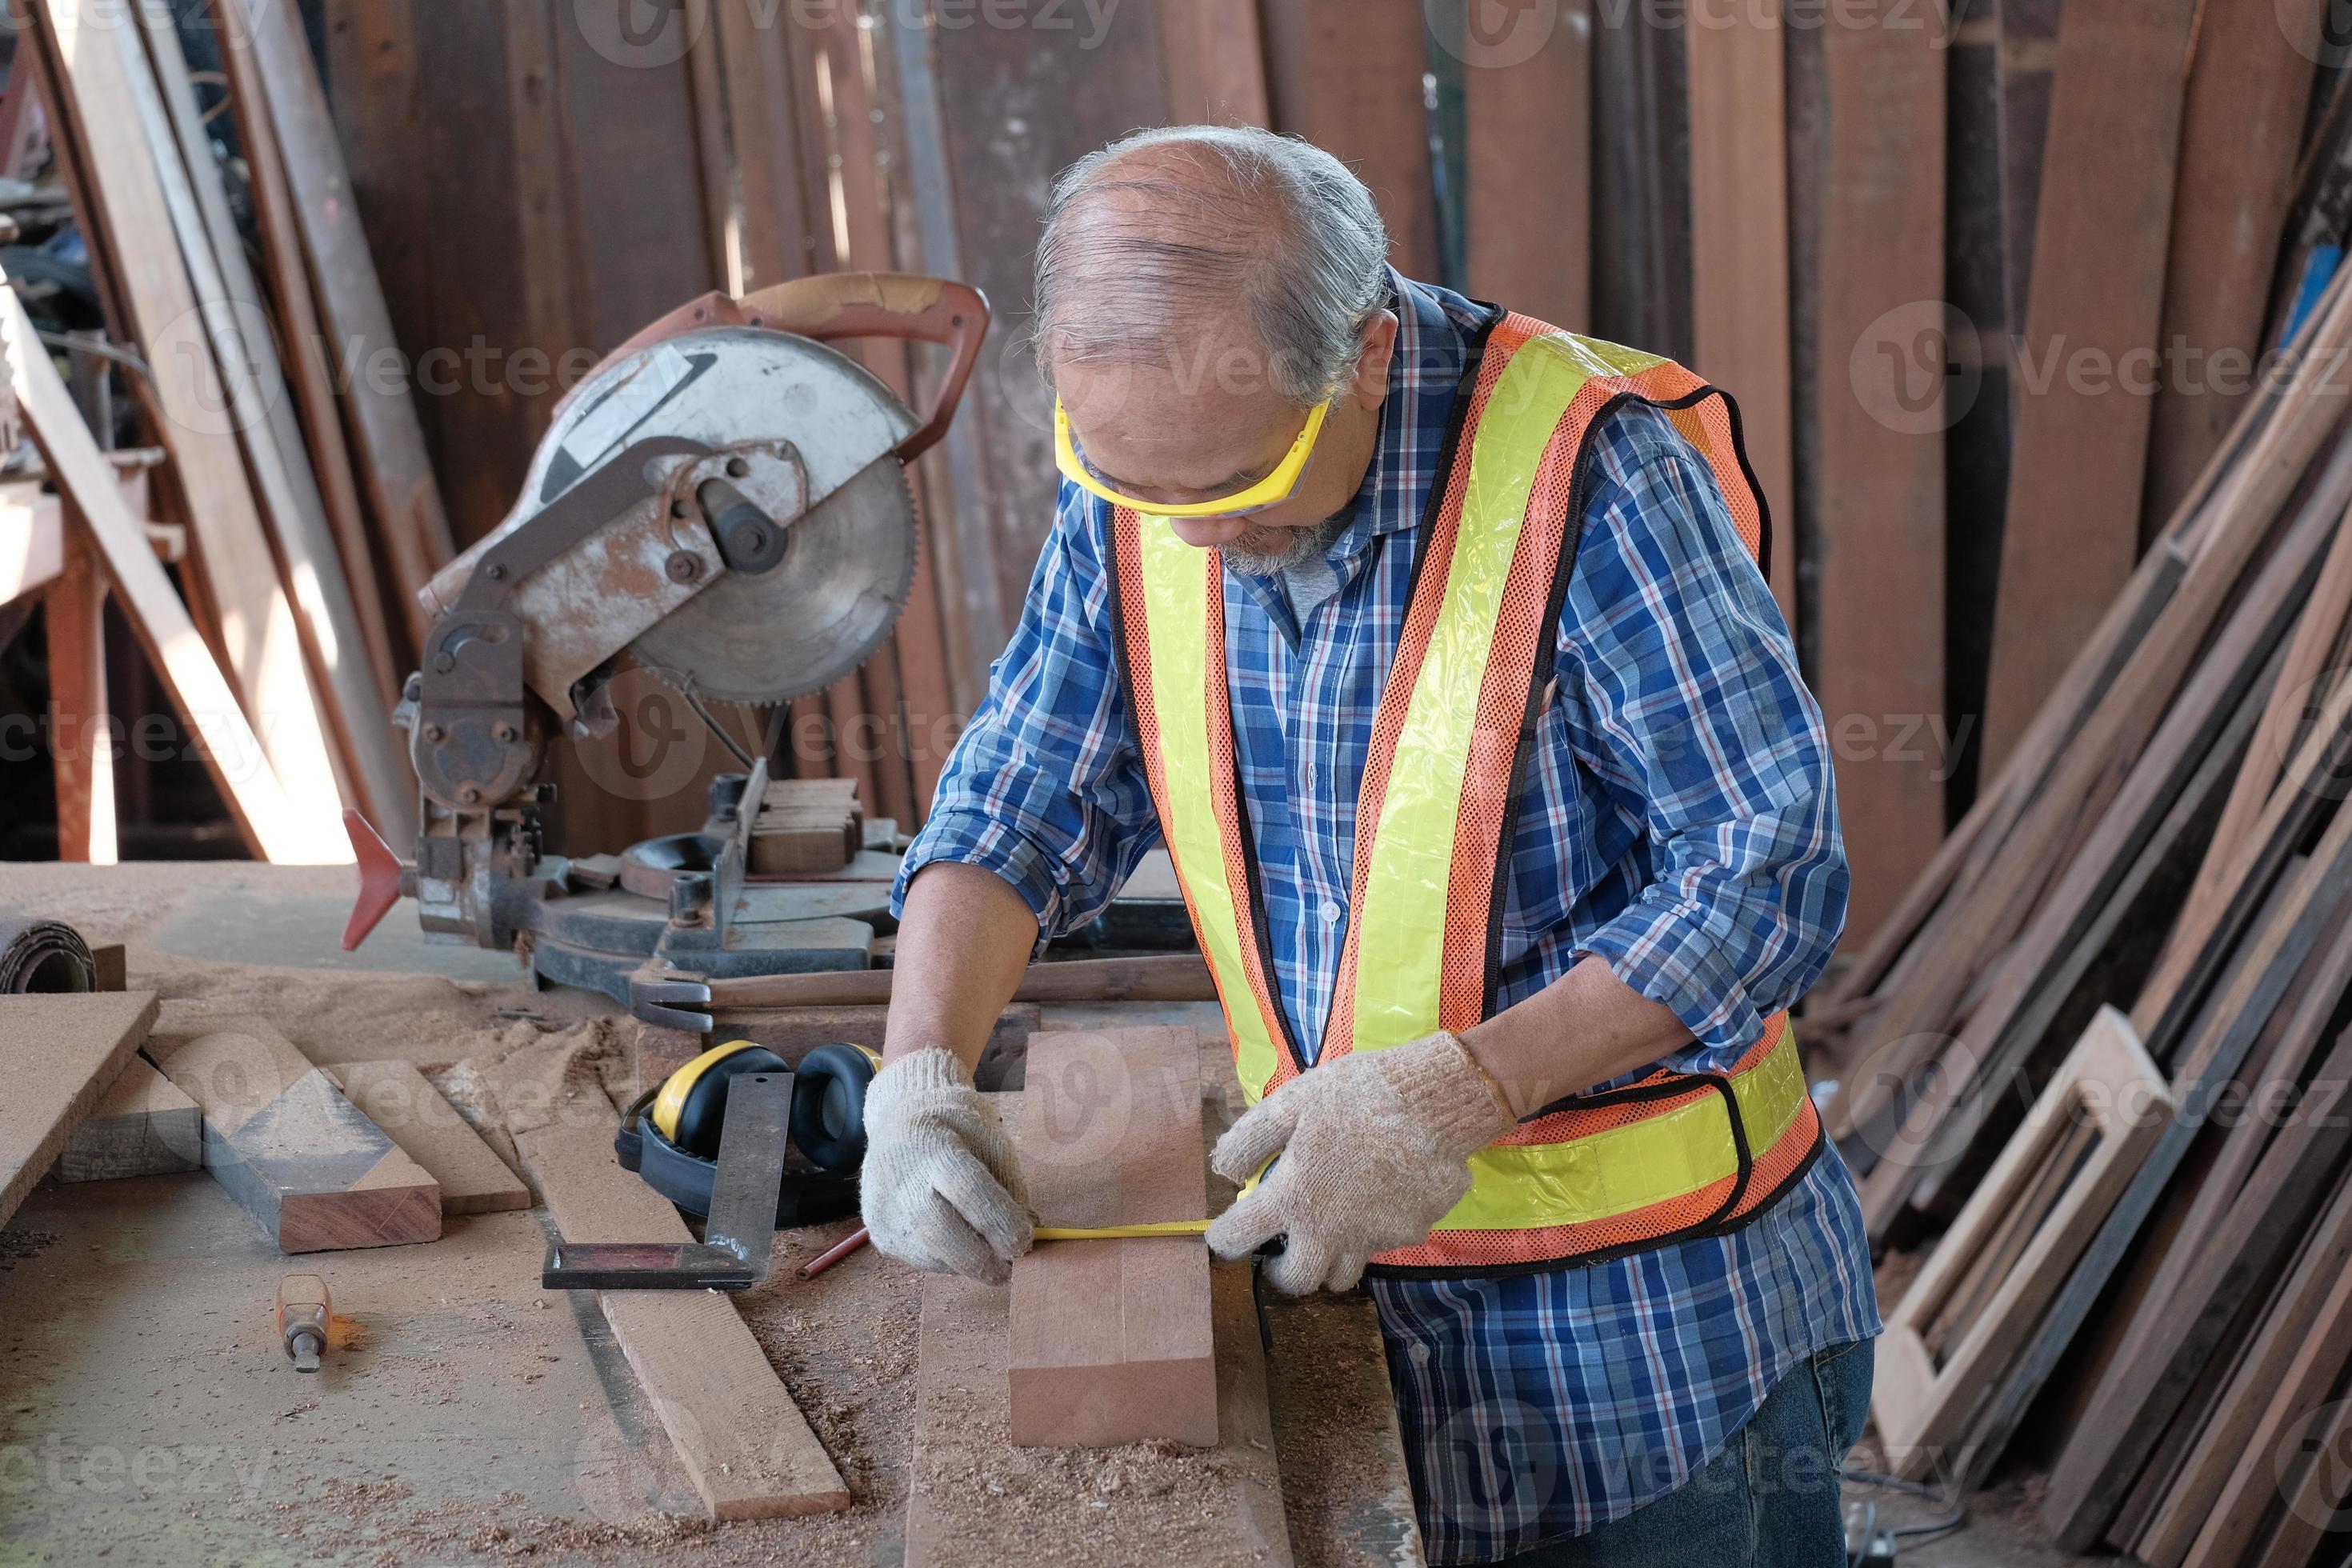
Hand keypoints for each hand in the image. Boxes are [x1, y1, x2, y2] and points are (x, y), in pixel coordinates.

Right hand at [860, 1047, 1032, 1282]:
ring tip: (984, 1242)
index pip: (967, 1189)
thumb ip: (1010, 1183)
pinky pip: (921, 1260)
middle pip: (939, 1232)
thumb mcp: (991, 1138)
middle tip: (1009, 1267)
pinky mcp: (879, 1234)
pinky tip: (955, 1235)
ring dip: (967, 1261)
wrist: (899, 1121)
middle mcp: (900, 1181)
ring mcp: (884, 1210)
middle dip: (980, 1259)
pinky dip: (948, 1258)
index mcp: (933, 1147)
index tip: (1024, 1242)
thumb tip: (1024, 1234)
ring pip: (932, 1255)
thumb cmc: (955, 1130)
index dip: (999, 1221)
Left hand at [1204, 1030, 1513, 1294]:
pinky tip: (1381, 1195)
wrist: (1432, 1102)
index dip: (1224, 1238)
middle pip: (1296, 1282)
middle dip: (1283, 1271)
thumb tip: (1226, 1173)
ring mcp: (1372, 1238)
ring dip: (1329, 1260)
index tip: (1226, 1234)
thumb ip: (1250, 1140)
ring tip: (1331, 1228)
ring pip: (1343, 1276)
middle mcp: (1329, 1231)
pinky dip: (1373, 1231)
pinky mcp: (1410, 1233)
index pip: (1236, 1240)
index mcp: (1291, 1198)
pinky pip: (1384, 1244)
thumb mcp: (1290, 1102)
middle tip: (1284, 1248)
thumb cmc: (1355, 1096)